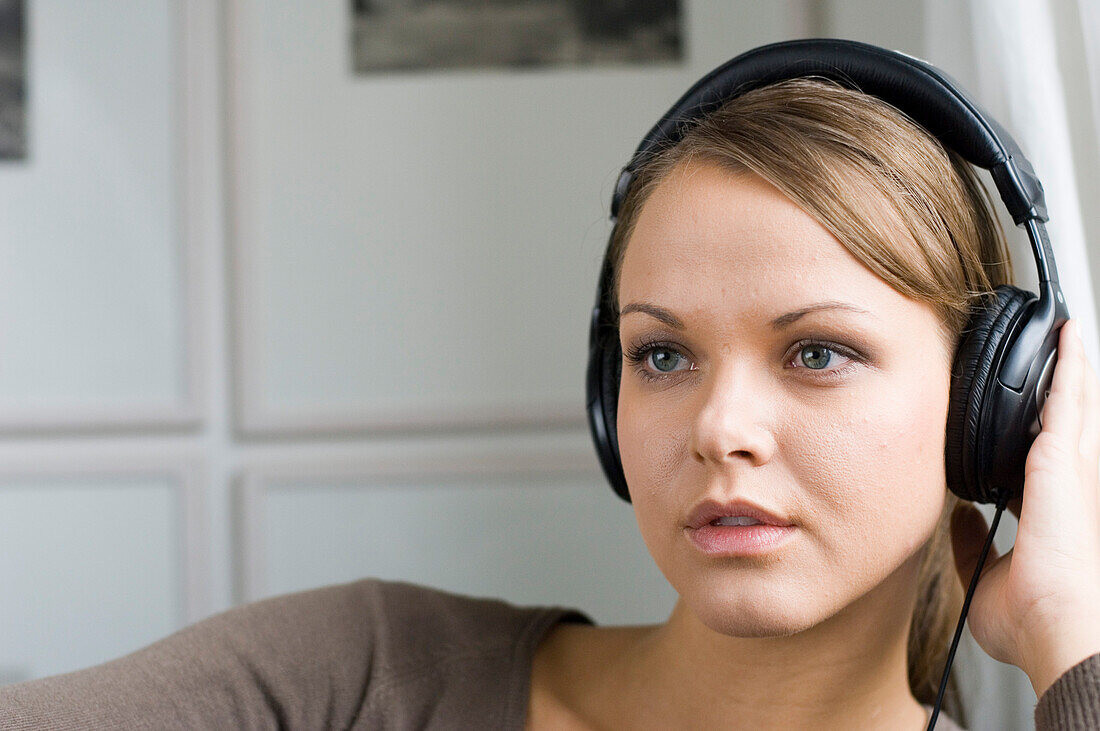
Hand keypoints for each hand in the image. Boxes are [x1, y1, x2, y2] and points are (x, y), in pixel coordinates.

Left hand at [951, 319, 1099, 696]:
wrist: (1056, 627)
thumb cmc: (1035, 618)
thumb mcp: (985, 575)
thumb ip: (973, 543)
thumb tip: (961, 520)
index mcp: (1050, 511)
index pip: (1044, 457)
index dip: (1037, 432)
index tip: (1024, 413)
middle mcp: (1068, 486)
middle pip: (1066, 422)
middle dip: (1063, 388)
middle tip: (1059, 353)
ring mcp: (1073, 471)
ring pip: (1072, 402)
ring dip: (1069, 368)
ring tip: (1065, 335)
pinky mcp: (1065, 458)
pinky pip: (1067, 397)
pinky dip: (1069, 364)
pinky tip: (1066, 336)